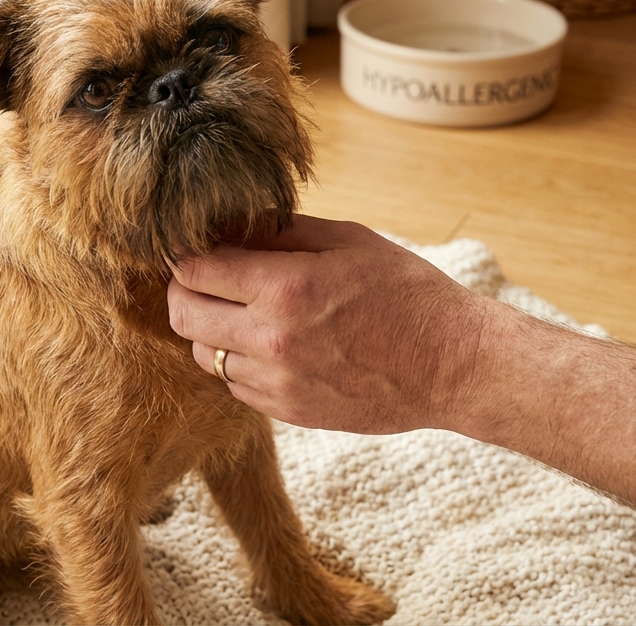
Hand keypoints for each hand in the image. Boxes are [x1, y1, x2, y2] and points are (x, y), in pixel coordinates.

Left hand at [167, 214, 493, 434]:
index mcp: (286, 287)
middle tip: (203, 277)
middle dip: (184, 290)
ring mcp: (277, 382)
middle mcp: (272, 339)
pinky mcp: (287, 411)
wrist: (451, 365)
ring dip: (210, 329)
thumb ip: (280, 232)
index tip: (190, 247)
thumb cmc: (405, 292)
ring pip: (203, 354)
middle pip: (184, 315)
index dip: (184, 254)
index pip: (194, 270)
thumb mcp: (347, 241)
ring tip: (241, 311)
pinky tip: (269, 344)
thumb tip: (226, 224)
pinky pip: (233, 384)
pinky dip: (238, 362)